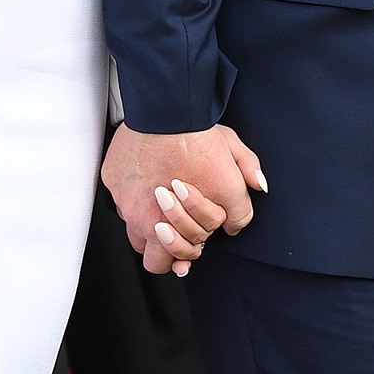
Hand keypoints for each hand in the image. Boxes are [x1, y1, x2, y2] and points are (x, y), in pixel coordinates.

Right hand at [101, 123, 267, 275]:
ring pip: (137, 240)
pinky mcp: (115, 189)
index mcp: (192, 220)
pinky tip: (143, 185)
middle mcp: (157, 221)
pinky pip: (121, 207)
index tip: (202, 235)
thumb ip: (248, 172)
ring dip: (148, 233)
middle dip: (167, 254)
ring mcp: (131, 208)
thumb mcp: (234, 151)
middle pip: (158, 262)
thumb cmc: (196, 132)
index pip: (195, 250)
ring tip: (158, 215)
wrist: (165, 111)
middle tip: (176, 239)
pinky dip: (132, 201)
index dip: (200, 243)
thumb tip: (258, 186)